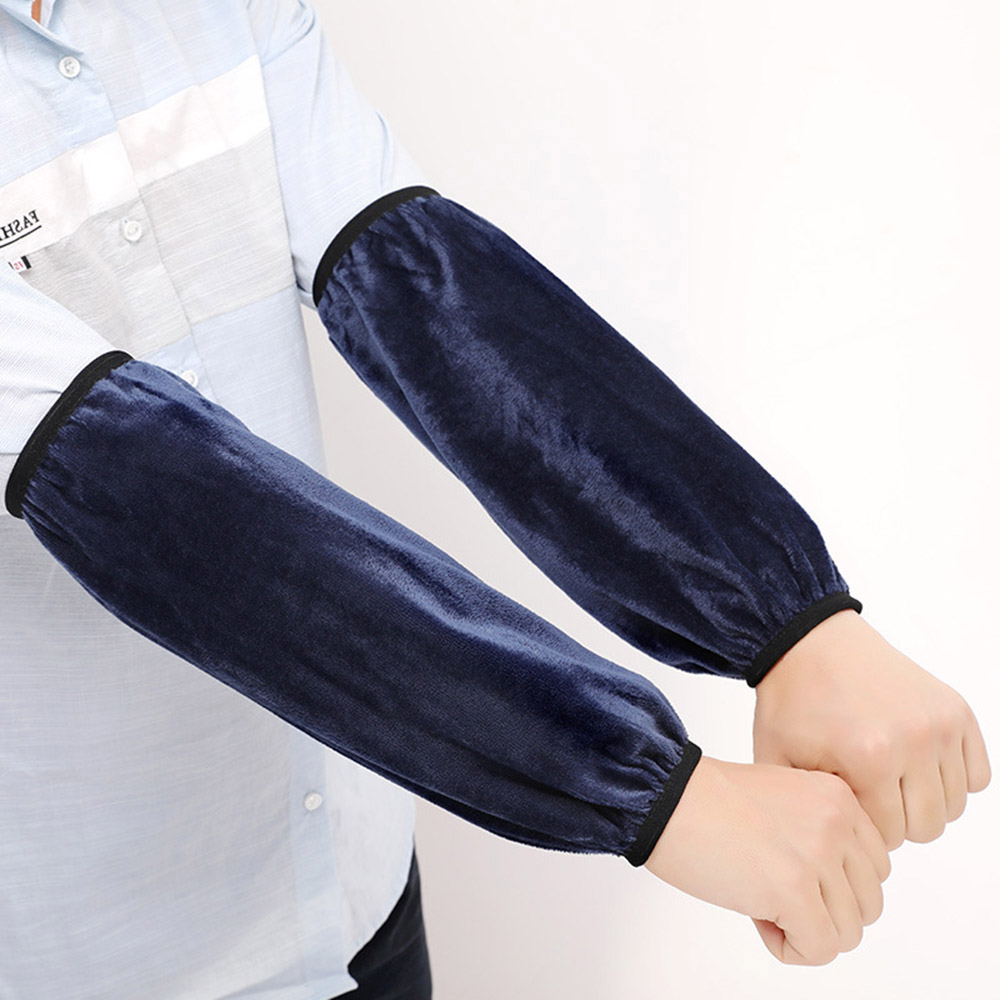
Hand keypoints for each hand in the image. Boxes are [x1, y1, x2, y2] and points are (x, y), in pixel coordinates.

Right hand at [643, 754, 890, 964]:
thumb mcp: (786, 797)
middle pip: (865, 904)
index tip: (786, 868)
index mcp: (839, 796)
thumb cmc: (708, 800)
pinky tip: (756, 915)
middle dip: (821, 910)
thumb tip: (840, 890)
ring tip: (760, 897)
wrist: (665, 798)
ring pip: (847, 933)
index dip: (829, 883)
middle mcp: (838, 822)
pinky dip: (788, 947)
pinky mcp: (794, 890)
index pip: (872, 869)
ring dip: (804, 929)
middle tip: (770, 887)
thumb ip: (822, 831)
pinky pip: (818, 950)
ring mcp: (818, 856)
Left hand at [752, 609, 990, 848]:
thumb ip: (805, 810)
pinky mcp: (955, 710)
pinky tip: (916, 763)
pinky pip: (977, 775)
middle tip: (868, 791)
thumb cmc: (792, 700)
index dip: (865, 826)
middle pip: (927, 826)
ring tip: (889, 776)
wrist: (809, 642)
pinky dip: (952, 777)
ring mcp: (938, 724)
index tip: (846, 801)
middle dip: (897, 818)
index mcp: (869, 759)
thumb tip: (829, 850)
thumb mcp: (779, 759)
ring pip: (954, 805)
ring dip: (924, 799)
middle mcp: (912, 741)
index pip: (890, 837)